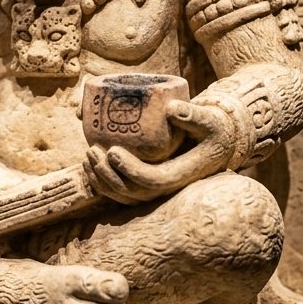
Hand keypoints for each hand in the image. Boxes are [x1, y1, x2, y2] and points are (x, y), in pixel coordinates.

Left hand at [83, 101, 234, 203]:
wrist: (215, 139)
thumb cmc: (212, 127)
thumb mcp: (210, 119)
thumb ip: (194, 115)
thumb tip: (171, 108)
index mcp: (182, 173)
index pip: (153, 181)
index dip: (131, 170)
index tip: (113, 150)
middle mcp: (168, 185)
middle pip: (133, 192)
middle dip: (108, 175)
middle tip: (92, 150)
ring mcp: (156, 187)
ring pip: (124, 195)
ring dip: (101, 180)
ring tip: (87, 155)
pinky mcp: (145, 182)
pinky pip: (121, 191)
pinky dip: (101, 182)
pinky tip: (89, 164)